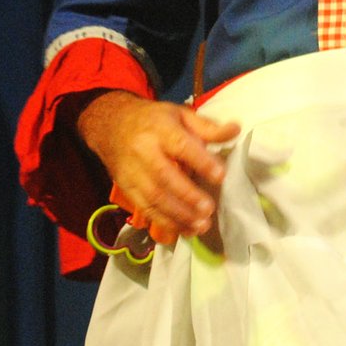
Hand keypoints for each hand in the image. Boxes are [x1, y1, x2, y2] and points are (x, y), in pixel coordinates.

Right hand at [73, 92, 239, 245]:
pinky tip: (185, 231)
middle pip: (164, 176)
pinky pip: (145, 208)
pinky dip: (165, 223)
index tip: (220, 176)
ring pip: (153, 197)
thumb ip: (207, 127)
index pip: (181, 145)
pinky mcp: (127, 188)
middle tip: (209, 209)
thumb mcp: (180, 115)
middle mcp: (143, 150)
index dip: (201, 162)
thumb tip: (235, 129)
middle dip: (188, 195)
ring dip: (178, 215)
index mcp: (159, 128)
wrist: (110, 125)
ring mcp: (132, 172)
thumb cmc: (153, 120)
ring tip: (201, 225)